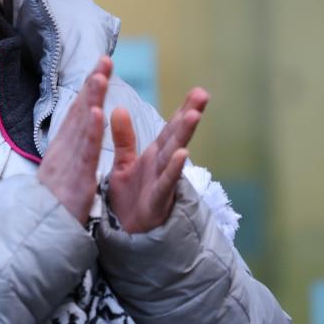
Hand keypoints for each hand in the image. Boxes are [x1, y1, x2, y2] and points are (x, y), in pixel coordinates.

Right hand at [37, 56, 111, 224]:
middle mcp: (65, 148)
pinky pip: (85, 152)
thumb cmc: (51, 205)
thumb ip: (69, 152)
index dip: (90, 89)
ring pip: (82, 125)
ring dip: (91, 98)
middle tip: (105, 59)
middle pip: (80, 111)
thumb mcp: (61, 172)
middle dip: (93, 84)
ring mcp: (69, 161)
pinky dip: (91, 131)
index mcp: (64, 148)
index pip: (79, 112)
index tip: (101, 67)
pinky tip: (96, 112)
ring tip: (101, 75)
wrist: (37, 232)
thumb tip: (75, 134)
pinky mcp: (76, 177)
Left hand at [107, 87, 208, 232]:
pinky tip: (182, 154)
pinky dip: (174, 170)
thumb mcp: (124, 163)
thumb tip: (120, 108)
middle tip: (203, 94)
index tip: (197, 90)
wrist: (124, 233)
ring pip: (174, 156)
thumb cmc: (129, 198)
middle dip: (189, 115)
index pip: (170, 129)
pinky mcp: (156, 201)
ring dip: (183, 136)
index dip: (182, 110)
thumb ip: (124, 138)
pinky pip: (165, 183)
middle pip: (176, 137)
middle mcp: (161, 166)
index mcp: (154, 155)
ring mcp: (161, 183)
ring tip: (193, 115)